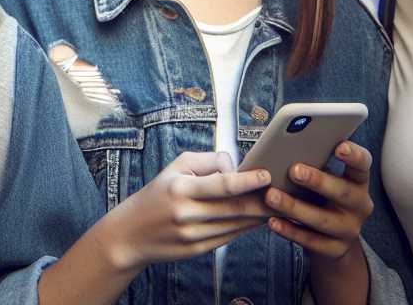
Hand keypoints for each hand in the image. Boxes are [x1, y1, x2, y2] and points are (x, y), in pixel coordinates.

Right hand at [93, 152, 271, 273]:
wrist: (130, 234)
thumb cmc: (156, 195)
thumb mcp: (174, 168)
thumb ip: (207, 162)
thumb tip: (236, 168)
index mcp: (180, 188)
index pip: (222, 185)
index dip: (248, 180)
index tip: (266, 174)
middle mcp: (186, 214)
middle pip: (235, 208)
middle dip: (262, 201)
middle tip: (282, 192)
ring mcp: (192, 235)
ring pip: (236, 225)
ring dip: (258, 215)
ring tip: (274, 204)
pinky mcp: (197, 250)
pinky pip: (229, 237)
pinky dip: (245, 228)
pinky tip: (255, 219)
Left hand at [266, 141, 373, 302]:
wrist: (333, 240)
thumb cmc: (322, 197)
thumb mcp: (324, 180)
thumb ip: (314, 165)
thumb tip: (284, 146)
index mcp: (358, 182)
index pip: (363, 165)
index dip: (354, 155)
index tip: (339, 145)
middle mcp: (359, 205)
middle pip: (342, 192)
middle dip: (318, 181)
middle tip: (294, 170)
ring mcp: (349, 229)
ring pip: (322, 219)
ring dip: (294, 207)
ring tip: (271, 196)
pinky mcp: (336, 249)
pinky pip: (311, 241)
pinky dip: (290, 231)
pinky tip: (272, 222)